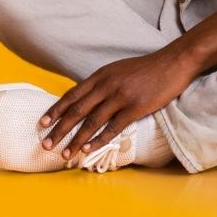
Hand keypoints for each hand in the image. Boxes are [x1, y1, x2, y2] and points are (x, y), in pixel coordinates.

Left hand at [40, 48, 200, 160]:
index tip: (41, 124)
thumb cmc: (148, 68)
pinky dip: (99, 139)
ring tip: (65, 154)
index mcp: (101, 75)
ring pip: (92, 122)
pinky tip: (89, 149)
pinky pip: (113, 127)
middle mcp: (107, 86)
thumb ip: (102, 83)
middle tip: (46, 145)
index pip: (71, 95)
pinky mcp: (137, 107)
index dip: (55, 111)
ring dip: (76, 140)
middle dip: (59, 130)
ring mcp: (122, 97)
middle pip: (77, 111)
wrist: (175, 62)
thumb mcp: (119, 69)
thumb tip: (86, 98)